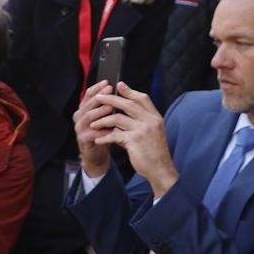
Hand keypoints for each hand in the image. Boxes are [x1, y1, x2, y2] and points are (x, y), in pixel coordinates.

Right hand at [72, 80, 117, 178]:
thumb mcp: (106, 117)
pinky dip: (101, 130)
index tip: (108, 82)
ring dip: (99, 111)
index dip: (98, 87)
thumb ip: (109, 104)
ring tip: (110, 108)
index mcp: (85, 108)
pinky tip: (111, 129)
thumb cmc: (103, 133)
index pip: (89, 94)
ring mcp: (79, 128)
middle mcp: (79, 116)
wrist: (97, 155)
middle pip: (88, 103)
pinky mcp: (82, 139)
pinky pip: (91, 133)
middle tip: (111, 91)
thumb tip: (121, 89)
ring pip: (88, 116)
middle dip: (100, 96)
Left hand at [86, 83, 176, 197]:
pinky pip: (115, 135)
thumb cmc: (154, 152)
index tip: (118, 85)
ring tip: (93, 124)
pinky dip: (105, 137)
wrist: (161, 169)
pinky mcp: (135, 141)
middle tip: (98, 98)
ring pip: (117, 118)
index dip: (130, 91)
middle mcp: (151, 121)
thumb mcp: (152, 132)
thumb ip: (141, 120)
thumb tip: (122, 111)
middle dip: (110, 99)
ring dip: (103, 120)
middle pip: (127, 104)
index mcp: (155, 117)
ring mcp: (143, 130)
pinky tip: (98, 139)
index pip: (142, 98)